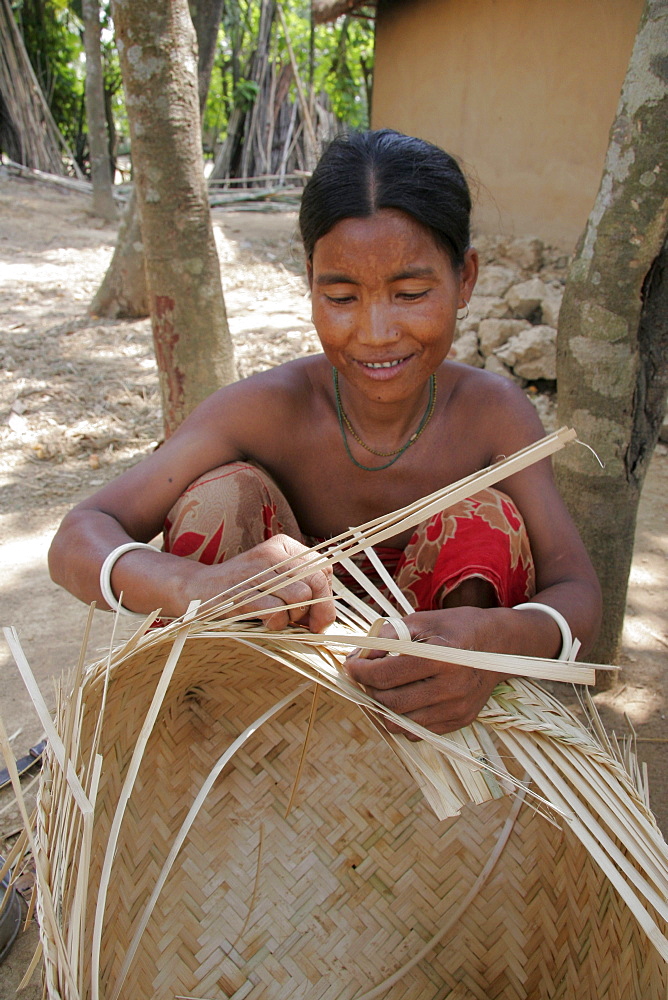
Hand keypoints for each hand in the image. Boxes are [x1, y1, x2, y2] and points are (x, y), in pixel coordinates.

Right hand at [192, 534, 334, 633]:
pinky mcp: (243, 592)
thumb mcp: (274, 579)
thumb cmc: (243, 589)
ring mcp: (257, 571)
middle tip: (309, 627)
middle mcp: (273, 552)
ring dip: (293, 618)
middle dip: (318, 612)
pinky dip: (275, 624)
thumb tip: (327, 615)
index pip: (323, 569)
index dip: (326, 597)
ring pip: (300, 598)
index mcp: (284, 546)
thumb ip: (302, 588)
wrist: (197, 588)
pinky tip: (263, 621)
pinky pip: (277, 612)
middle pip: (317, 583)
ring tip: (278, 619)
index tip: (317, 616)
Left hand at [344, 608, 506, 737]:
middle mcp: (452, 688)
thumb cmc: (455, 628)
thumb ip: (388, 636)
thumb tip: (359, 657)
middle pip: (391, 702)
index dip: (361, 671)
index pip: (387, 675)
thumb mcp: (421, 621)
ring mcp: (457, 708)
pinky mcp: (460, 721)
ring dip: (382, 707)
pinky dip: (403, 719)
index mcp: (441, 658)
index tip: (351, 665)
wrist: (498, 645)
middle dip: (369, 688)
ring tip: (381, 688)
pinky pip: (419, 732)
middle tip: (364, 675)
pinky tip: (402, 699)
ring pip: (401, 722)